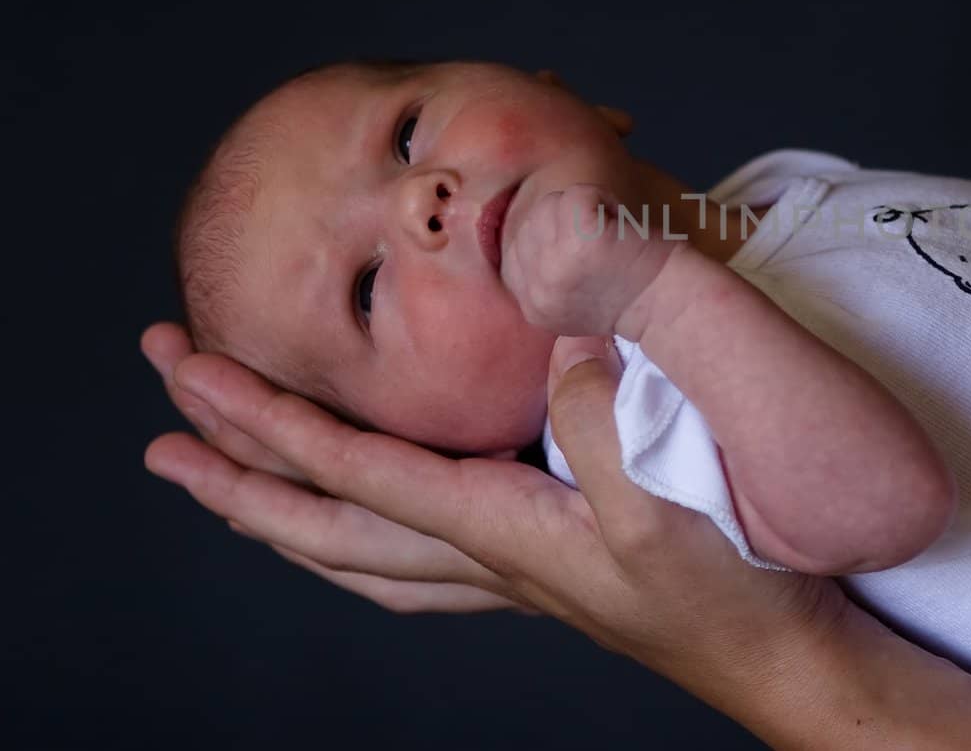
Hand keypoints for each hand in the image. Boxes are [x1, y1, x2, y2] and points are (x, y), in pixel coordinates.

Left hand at [143, 322, 970, 748]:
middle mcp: (483, 559)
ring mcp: (507, 574)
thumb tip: (553, 341)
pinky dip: (356, 542)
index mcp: (498, 530)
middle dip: (236, 471)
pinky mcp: (542, 569)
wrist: (783, 654)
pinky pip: (410, 564)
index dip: (263, 421)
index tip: (193, 373)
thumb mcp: (666, 501)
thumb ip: (599, 419)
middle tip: (163, 428)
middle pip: (324, 523)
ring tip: (222, 485)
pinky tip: (362, 534)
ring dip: (278, 516)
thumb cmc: (732, 589)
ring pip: (357, 554)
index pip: (348, 470)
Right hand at [499, 182, 681, 335]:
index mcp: (533, 305)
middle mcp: (538, 289)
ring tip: (610, 236)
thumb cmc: (629, 293)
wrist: (671, 303)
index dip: (553, 240)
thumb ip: (541, 276)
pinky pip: (577, 194)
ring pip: (549, 205)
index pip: (516, 247)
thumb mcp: (569, 300)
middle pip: (531, 221)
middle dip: (566, 223)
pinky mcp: (580, 240)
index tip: (586, 258)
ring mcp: (556, 265)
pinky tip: (619, 226)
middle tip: (602, 247)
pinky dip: (604, 198)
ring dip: (585, 210)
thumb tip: (520, 239)